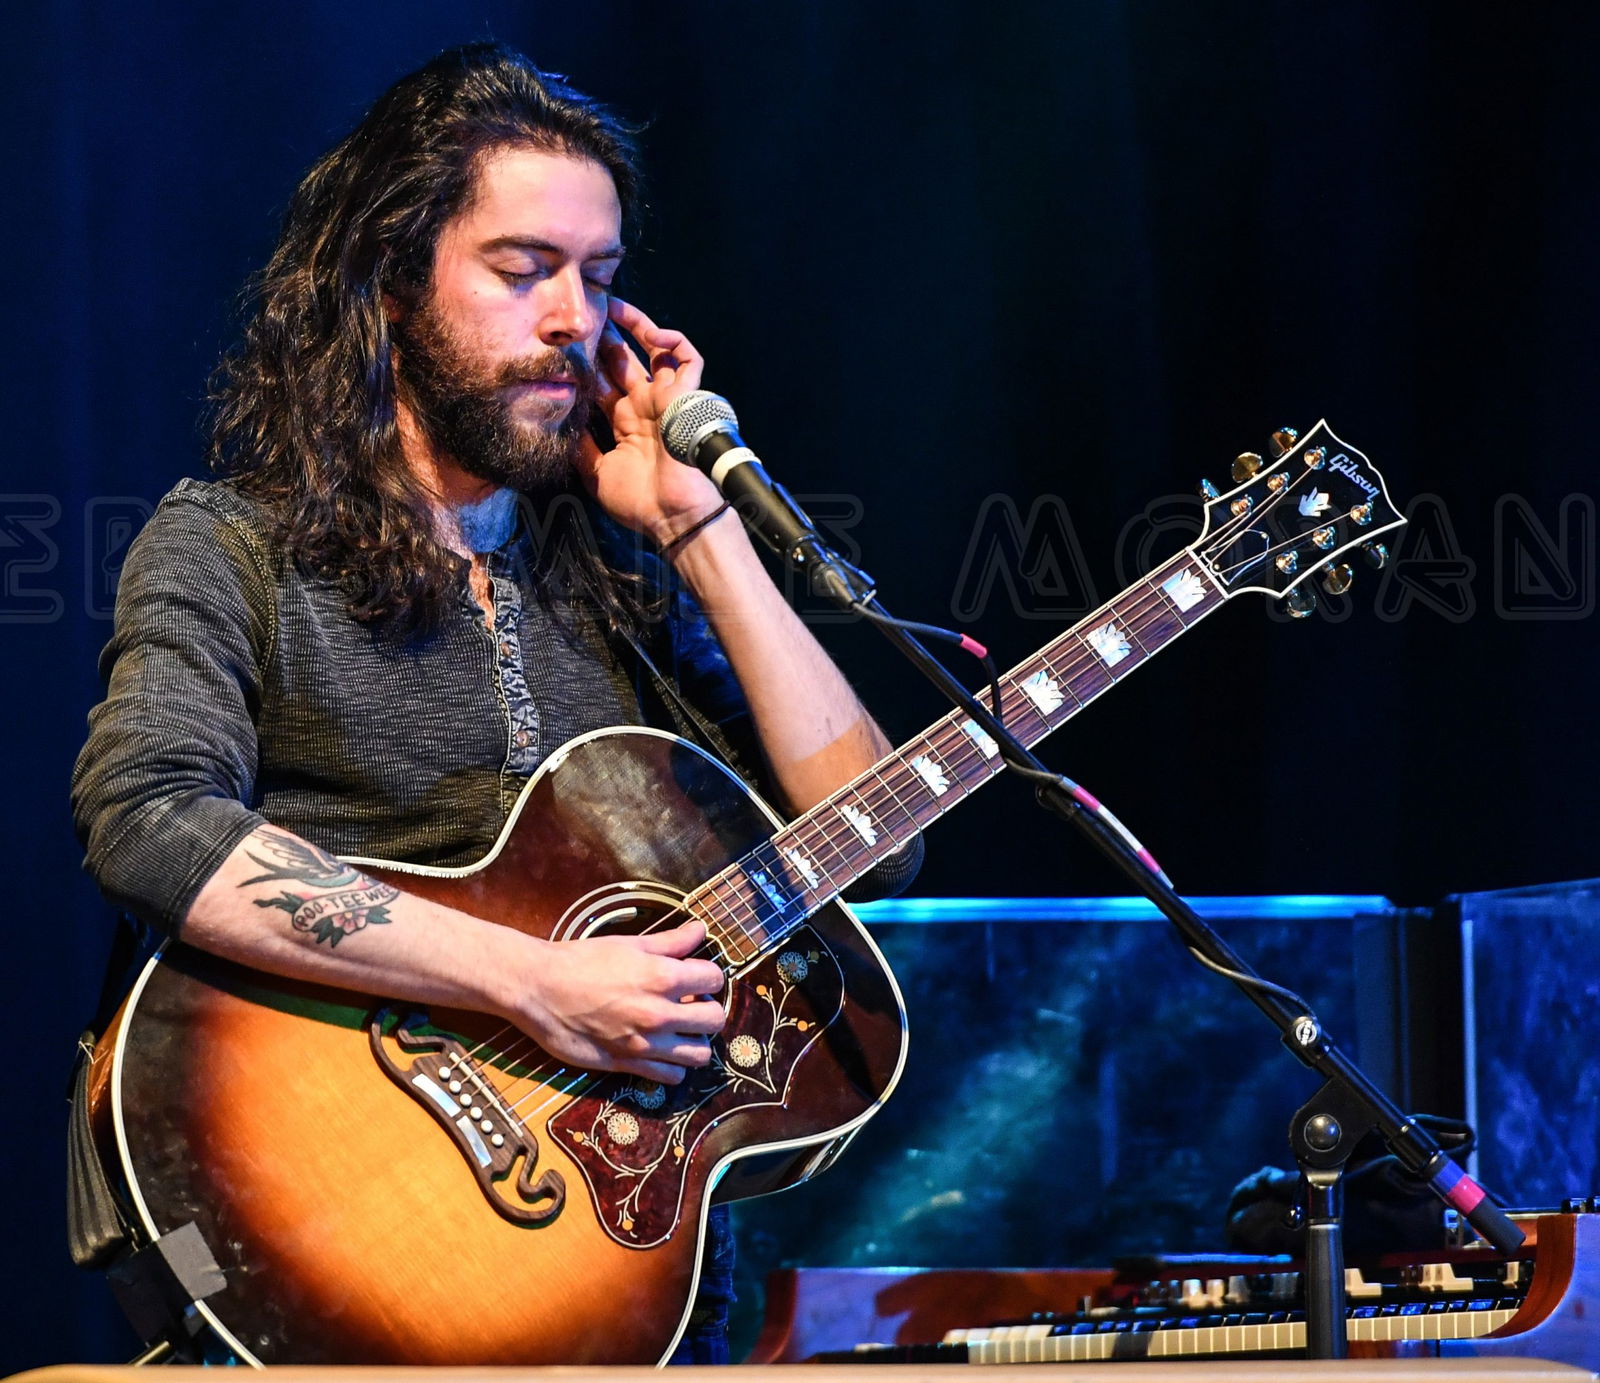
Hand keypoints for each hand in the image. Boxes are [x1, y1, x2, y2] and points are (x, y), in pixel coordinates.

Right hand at [505, 920, 727, 1084]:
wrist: (539, 988)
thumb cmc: (581, 961)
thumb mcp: (629, 944)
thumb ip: (670, 941)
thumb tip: (700, 929)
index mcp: (662, 977)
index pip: (714, 979)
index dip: (708, 976)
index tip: (696, 977)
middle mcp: (659, 1013)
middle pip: (715, 1020)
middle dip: (708, 1009)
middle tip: (691, 1004)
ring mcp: (645, 1044)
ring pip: (699, 1055)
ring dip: (695, 1041)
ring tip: (680, 1030)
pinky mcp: (626, 1064)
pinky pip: (670, 1077)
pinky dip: (673, 1067)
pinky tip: (663, 1052)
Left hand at [577, 297, 724, 544]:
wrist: (673, 515)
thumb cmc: (641, 502)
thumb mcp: (597, 474)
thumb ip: (581, 449)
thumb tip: (560, 425)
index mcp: (626, 423)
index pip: (603, 383)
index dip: (587, 363)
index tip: (565, 346)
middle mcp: (644, 406)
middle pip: (623, 360)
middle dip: (605, 337)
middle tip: (585, 316)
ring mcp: (665, 400)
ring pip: (655, 350)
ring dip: (637, 326)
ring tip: (615, 306)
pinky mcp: (685, 398)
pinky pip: (689, 359)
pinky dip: (676, 341)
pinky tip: (655, 333)